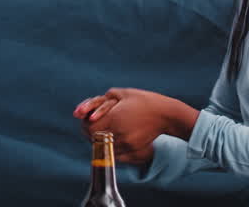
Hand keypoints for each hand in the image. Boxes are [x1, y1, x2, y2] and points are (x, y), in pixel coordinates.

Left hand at [73, 88, 197, 163]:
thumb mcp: (120, 93)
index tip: (87, 118)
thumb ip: (99, 101)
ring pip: (102, 149)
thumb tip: (83, 113)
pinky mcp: (133, 152)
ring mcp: (126, 145)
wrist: (165, 114)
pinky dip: (110, 149)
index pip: (88, 129)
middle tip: (93, 124)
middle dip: (90, 132)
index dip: (85, 123)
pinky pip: (114, 155)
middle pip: (93, 140)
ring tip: (105, 130)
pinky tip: (113, 138)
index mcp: (114, 119)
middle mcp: (119, 135)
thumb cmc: (143, 100)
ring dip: (99, 141)